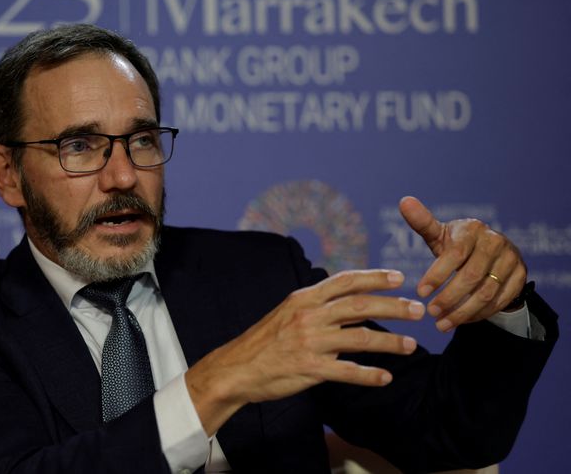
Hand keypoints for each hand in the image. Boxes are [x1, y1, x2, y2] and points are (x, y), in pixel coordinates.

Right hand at [185, 269, 424, 434]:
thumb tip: (353, 302)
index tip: (400, 278)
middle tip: (418, 311)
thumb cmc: (265, 341)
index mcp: (304, 298)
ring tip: (411, 346)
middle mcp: (309, 315)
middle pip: (360, 305)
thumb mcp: (288, 313)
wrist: (236, 368)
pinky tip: (385, 377)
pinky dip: (369, 375)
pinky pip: (347, 371)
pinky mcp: (309, 369)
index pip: (345, 281)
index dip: (375, 277)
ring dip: (390, 342)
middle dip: (394, 307)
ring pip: (360, 337)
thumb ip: (319, 307)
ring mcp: (310, 342)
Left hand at [399, 196, 526, 331]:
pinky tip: (460, 321)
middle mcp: (495, 242)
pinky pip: (500, 302)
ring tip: (441, 323)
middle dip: (449, 297)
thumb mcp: (439, 233)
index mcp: (472, 229)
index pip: (455, 254)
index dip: (437, 275)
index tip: (420, 292)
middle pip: (472, 276)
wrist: (490, 250)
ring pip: (487, 293)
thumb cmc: (456, 243)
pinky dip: (478, 315)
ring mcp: (511, 260)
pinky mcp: (520, 277)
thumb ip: (421, 221)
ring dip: (463, 312)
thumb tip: (404, 200)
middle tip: (431, 312)